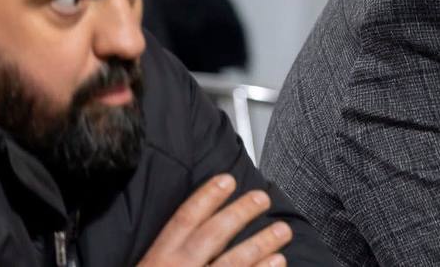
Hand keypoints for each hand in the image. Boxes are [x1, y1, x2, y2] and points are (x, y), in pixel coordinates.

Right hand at [138, 174, 291, 266]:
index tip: (227, 180)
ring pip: (234, 262)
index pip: (183, 221)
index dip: (206, 197)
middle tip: (262, 198)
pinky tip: (278, 263)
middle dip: (240, 213)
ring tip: (282, 231)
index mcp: (157, 261)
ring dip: (261, 244)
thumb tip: (199, 229)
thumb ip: (168, 254)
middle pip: (213, 235)